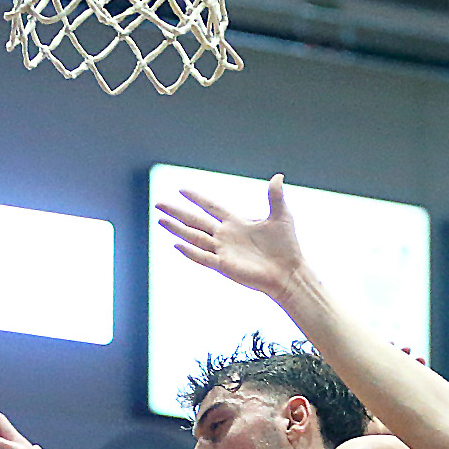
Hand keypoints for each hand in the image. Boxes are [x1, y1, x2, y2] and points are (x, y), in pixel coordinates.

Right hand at [155, 176, 304, 298]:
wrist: (290, 272)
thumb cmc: (287, 247)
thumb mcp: (281, 216)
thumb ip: (275, 196)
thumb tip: (278, 176)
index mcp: (236, 223)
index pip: (211, 207)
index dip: (197, 198)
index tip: (181, 190)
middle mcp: (226, 236)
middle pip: (195, 221)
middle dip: (177, 212)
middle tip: (158, 203)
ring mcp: (223, 251)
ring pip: (194, 237)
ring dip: (177, 229)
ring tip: (160, 220)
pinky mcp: (225, 266)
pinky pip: (204, 258)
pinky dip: (191, 252)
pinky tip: (176, 244)